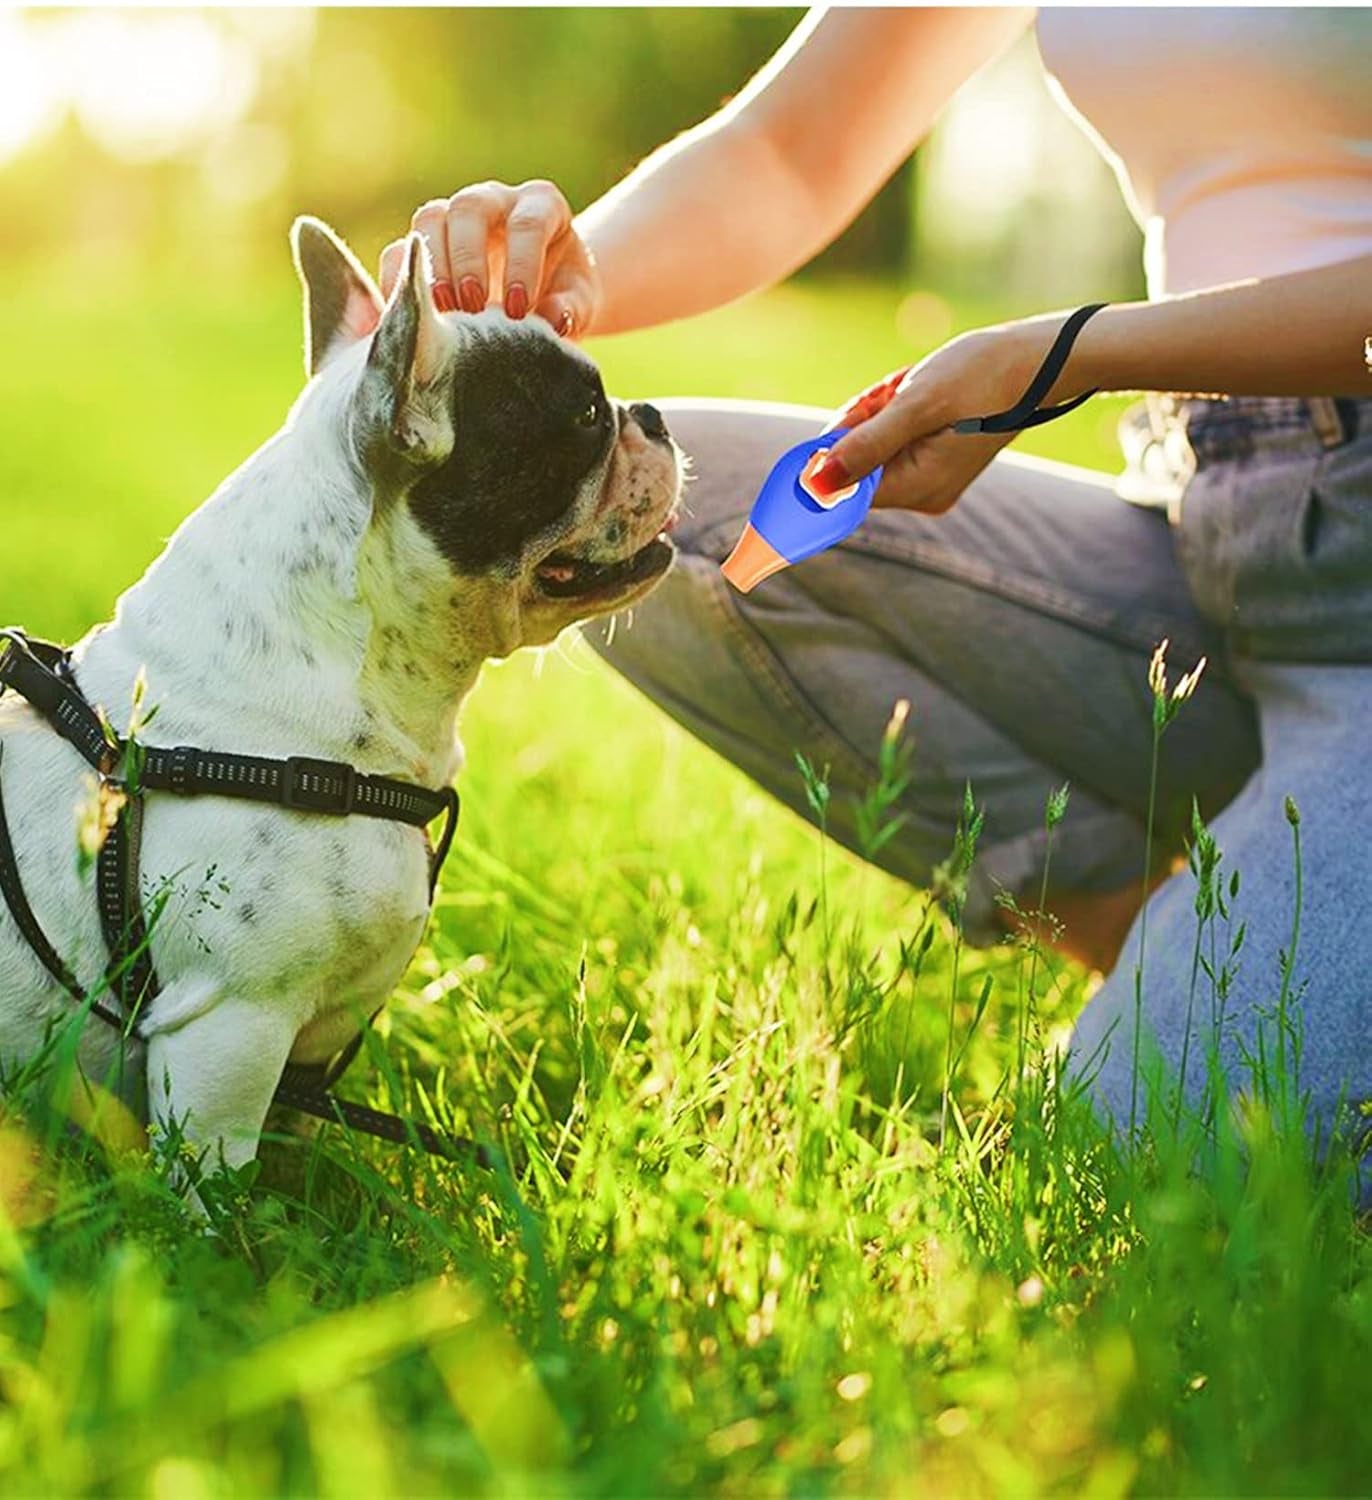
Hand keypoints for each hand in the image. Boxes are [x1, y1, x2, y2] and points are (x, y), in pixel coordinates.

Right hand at [379, 180, 601, 338]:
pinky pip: (400, 251)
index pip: (528, 223)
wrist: (541, 298)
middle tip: (473, 307)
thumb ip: (571, 309)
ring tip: (442, 312)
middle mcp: (494, 201)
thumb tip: (554, 320)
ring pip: (430, 220)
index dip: (521, 264)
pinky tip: (409, 316)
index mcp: (541, 206)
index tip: (518, 310)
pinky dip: (399, 282)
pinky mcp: (425, 245)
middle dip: (468, 259)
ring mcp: (454, 217)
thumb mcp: (578, 303)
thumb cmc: (562, 295)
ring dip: (431, 267)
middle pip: (470, 208)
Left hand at [811, 315, 1091, 512]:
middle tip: (897, 391)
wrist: (1041, 360)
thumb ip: (863, 446)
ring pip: (873, 446)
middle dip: (865, 421)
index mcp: (919, 489)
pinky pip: (894, 438)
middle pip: (857, 464)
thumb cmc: (983, 375)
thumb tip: (815, 485)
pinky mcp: (937, 460)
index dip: (836, 448)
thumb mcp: (915, 405)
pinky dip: (896, 412)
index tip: (859, 410)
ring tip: (913, 386)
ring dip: (881, 410)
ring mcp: (931, 479)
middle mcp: (923, 495)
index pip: (845, 487)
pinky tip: (919, 390)